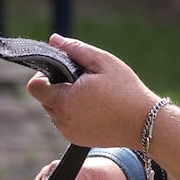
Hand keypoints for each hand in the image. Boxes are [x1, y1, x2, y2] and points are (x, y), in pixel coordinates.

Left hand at [23, 35, 159, 153]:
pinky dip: (74, 114)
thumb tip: (54, 39)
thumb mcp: (103, 62)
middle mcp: (62, 120)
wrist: (145, 124)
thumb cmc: (126, 90)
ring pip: (54, 111)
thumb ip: (75, 49)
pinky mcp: (77, 140)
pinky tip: (95, 108)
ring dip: (65, 101)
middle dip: (57, 87)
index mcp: (65, 100)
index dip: (44, 75)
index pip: (34, 86)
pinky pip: (65, 123)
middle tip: (83, 81)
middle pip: (44, 98)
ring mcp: (69, 132)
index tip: (63, 71)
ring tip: (91, 95)